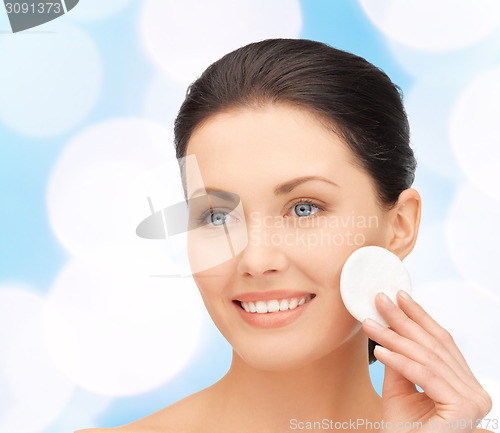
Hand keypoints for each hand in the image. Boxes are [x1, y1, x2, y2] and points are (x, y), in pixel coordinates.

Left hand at [362, 290, 492, 432]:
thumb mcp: (398, 391)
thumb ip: (398, 362)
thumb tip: (389, 329)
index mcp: (464, 384)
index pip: (440, 343)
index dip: (419, 316)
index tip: (400, 295)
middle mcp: (475, 391)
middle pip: (432, 346)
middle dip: (403, 320)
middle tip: (380, 299)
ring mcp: (474, 400)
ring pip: (425, 358)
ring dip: (394, 337)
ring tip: (370, 323)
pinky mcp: (464, 409)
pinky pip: (424, 376)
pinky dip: (400, 361)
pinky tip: (379, 350)